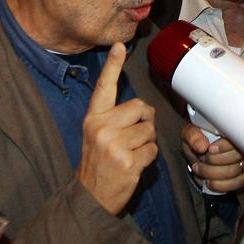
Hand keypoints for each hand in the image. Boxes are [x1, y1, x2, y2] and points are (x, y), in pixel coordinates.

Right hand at [77, 44, 158, 213]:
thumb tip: (143, 108)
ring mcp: (114, 144)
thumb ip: (114, 118)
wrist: (91, 197)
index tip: (120, 46)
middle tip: (132, 138)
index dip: (113, 66)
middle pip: (141, 108)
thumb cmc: (98, 163)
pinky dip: (149, 158)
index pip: (104, 88)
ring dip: (147, 142)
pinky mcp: (127, 161)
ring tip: (130, 154)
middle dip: (145, 121)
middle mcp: (101, 127)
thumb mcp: (96, 135)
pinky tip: (133, 165)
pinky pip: (153, 150)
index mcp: (93, 118)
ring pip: (149, 130)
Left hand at [181, 123, 243, 192]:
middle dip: (214, 162)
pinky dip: (220, 185)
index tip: (209, 149)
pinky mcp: (243, 176)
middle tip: (200, 160)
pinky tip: (208, 182)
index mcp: (235, 133)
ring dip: (214, 174)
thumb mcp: (190, 133)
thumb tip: (202, 147)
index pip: (237, 140)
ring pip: (235, 173)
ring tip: (200, 170)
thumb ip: (193, 136)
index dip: (224, 147)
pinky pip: (237, 184)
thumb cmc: (198, 140)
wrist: (200, 151)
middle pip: (236, 158)